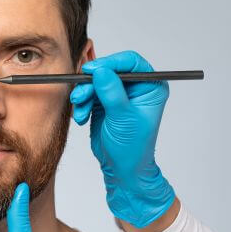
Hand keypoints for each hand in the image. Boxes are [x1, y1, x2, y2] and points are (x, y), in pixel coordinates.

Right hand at [69, 50, 175, 227]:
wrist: (121, 168)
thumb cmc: (132, 147)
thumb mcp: (123, 118)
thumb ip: (112, 93)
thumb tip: (101, 70)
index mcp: (150, 86)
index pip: (130, 62)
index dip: (110, 63)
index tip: (92, 70)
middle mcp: (135, 87)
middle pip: (108, 70)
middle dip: (91, 83)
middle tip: (80, 95)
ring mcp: (118, 93)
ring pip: (95, 81)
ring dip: (83, 95)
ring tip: (80, 111)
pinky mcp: (104, 101)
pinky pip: (88, 93)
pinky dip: (81, 104)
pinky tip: (81, 118)